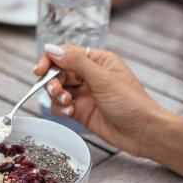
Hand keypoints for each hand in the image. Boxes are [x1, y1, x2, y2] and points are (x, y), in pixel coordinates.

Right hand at [35, 44, 182, 179]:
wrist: (142, 133)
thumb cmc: (131, 103)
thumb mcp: (102, 79)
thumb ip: (75, 62)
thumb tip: (51, 49)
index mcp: (97, 60)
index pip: (66, 53)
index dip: (50, 59)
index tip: (39, 70)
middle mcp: (89, 75)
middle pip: (58, 71)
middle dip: (53, 81)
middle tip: (56, 90)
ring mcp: (83, 93)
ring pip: (57, 89)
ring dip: (57, 95)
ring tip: (68, 102)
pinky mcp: (80, 111)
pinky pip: (60, 105)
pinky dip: (60, 108)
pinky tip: (70, 112)